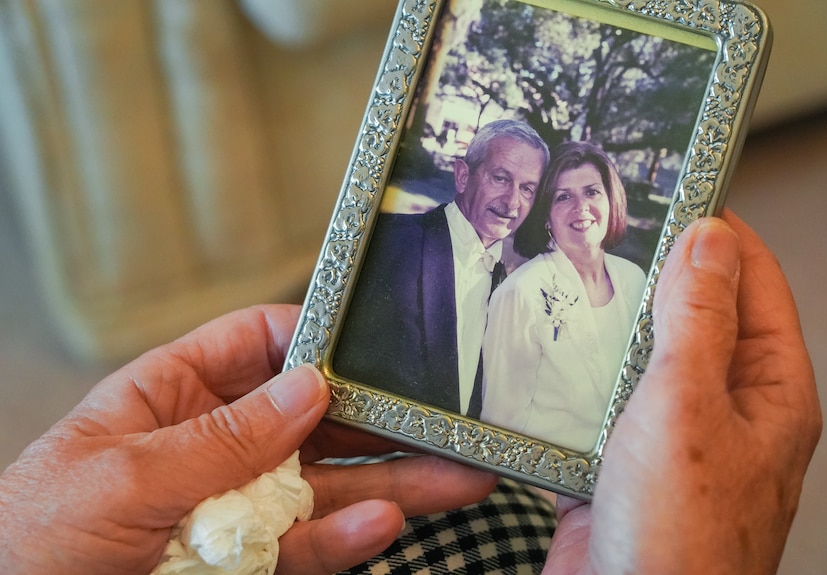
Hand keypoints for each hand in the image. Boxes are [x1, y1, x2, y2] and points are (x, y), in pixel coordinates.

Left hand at [0, 305, 496, 574]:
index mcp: (174, 397)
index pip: (257, 345)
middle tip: (448, 420)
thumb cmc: (28, 541)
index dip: (316, 338)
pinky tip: (386, 524)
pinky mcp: (250, 564)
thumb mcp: (121, 475)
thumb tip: (306, 388)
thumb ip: (221, 438)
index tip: (375, 342)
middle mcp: (217, 446)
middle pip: (315, 419)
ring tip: (457, 478)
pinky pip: (308, 545)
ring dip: (394, 482)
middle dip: (381, 418)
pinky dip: (348, 539)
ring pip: (328, 486)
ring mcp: (238, 508)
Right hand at [544, 212, 821, 573]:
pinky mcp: (628, 459)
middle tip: (611, 236)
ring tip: (578, 286)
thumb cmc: (679, 537)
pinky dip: (587, 375)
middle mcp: (730, 410)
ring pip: (650, 356)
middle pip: (700, 314)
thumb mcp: (687, 405)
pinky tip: (557, 358)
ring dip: (618, 327)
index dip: (718, 234)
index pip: (754, 283)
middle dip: (659, 275)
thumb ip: (696, 318)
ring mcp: (677, 436)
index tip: (674, 194)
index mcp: (770, 391)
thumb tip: (708, 239)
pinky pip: (611, 399)